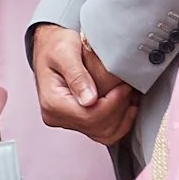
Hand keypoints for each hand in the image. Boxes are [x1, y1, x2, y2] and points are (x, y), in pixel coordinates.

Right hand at [33, 25, 140, 144]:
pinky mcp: (77, 121)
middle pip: (99, 127)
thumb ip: (77, 75)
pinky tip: (126, 105)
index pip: (90, 116)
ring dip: (122, 117)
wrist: (50, 45)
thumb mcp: (64, 52)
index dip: (113, 104)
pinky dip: (119, 122)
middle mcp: (56, 117)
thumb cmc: (56, 45)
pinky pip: (103, 132)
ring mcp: (66, 121)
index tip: (124, 86)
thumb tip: (89, 101)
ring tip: (129, 95)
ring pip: (104, 134)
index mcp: (52, 103)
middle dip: (119, 109)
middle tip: (128, 87)